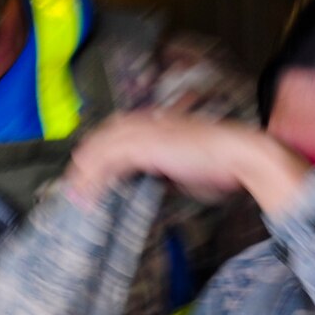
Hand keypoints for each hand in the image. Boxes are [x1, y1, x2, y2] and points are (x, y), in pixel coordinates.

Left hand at [67, 114, 256, 202]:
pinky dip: (97, 177)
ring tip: (76, 192)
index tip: (92, 167)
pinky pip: (111, 160)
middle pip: (106, 135)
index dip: (103, 147)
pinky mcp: (146, 147)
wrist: (239, 154)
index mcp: (160, 122)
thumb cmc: (221, 163)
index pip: (120, 129)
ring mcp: (147, 133)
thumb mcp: (187, 164)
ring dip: (86, 171)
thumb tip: (155, 181)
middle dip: (87, 157)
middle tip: (75, 181)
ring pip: (103, 147)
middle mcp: (149, 123)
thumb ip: (166, 168)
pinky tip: (89, 191)